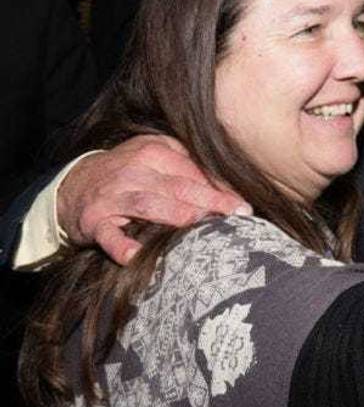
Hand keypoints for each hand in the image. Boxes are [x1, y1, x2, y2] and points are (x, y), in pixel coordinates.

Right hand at [57, 135, 250, 263]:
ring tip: (200, 224)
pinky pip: (109, 234)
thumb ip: (190, 167)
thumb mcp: (157, 156)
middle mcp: (136, 170)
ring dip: (175, 215)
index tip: (245, 202)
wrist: (75, 184)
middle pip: (179, 186)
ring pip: (149, 204)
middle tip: (237, 213)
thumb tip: (231, 187)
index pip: (195, 170)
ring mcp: (114, 196)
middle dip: (210, 200)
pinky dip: (121, 245)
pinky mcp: (95, 221)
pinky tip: (136, 255)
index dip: (221, 187)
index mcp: (156, 151)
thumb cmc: (130, 172)